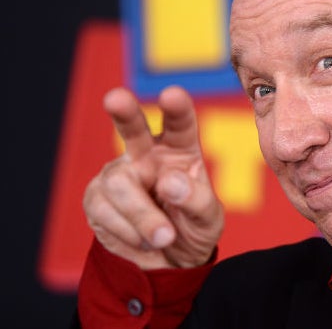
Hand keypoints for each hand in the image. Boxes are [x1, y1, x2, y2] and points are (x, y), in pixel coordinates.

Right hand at [83, 86, 223, 268]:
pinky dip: (128, 231)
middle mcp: (147, 154)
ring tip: (164, 237)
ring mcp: (119, 174)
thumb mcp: (208, 219)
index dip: (177, 109)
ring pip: (119, 183)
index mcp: (180, 150)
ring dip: (142, 215)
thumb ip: (196, 199)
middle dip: (124, 112)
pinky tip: (143, 241)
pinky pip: (105, 209)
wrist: (169, 264)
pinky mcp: (97, 198)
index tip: (172, 94)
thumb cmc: (193, 229)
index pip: (180, 125)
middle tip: (115, 98)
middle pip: (133, 128)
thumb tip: (170, 181)